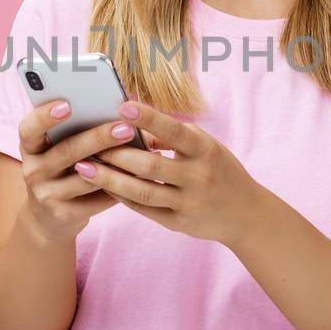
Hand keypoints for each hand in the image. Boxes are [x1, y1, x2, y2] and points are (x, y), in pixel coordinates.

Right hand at [15, 100, 150, 244]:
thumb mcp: (58, 147)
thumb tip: (121, 110)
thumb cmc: (62, 168)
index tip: (68, 105)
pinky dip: (120, 186)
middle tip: (126, 129)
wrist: (49, 216)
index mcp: (30, 146)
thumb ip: (79, 129)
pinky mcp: (64, 214)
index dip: (45, 116)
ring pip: (85, 178)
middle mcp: (33, 170)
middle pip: (66, 152)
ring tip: (144, 154)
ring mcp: (46, 194)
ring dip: (116, 165)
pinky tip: (140, 176)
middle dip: (98, 138)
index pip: (29, 128)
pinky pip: (97, 199)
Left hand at [85, 101, 268, 246]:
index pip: (174, 131)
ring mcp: (188, 202)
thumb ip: (173, 137)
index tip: (122, 105)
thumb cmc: (220, 170)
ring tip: (83, 167)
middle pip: (150, 165)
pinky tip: (103, 186)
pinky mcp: (179, 224)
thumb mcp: (206, 147)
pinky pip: (144, 210)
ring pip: (142, 191)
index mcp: (206, 150)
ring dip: (110, 179)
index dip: (148, 118)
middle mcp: (198, 176)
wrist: (247, 214)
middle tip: (88, 143)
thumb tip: (133, 125)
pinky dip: (122, 197)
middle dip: (116, 154)